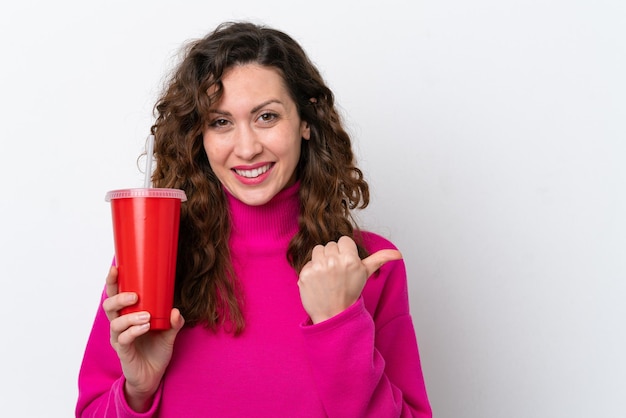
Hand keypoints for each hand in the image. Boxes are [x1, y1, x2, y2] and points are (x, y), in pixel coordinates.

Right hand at [102, 266, 184, 411]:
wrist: (152, 376)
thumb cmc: (156, 349)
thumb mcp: (169, 333)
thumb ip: (173, 322)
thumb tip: (175, 310)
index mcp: (127, 315)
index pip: (115, 295)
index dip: (112, 282)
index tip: (115, 268)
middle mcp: (119, 325)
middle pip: (109, 306)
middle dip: (118, 297)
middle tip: (134, 295)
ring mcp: (119, 338)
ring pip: (115, 323)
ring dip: (131, 317)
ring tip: (146, 316)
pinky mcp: (123, 352)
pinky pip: (124, 339)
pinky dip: (134, 331)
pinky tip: (145, 327)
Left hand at [297, 236, 401, 323]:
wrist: (334, 314)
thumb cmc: (350, 292)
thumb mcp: (366, 274)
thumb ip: (380, 259)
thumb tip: (399, 253)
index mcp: (350, 259)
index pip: (344, 240)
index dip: (345, 252)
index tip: (346, 265)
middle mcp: (334, 261)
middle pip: (330, 245)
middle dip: (333, 256)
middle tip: (337, 273)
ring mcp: (318, 268)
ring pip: (318, 250)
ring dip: (321, 260)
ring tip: (327, 276)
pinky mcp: (305, 274)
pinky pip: (307, 263)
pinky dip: (311, 272)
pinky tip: (318, 282)